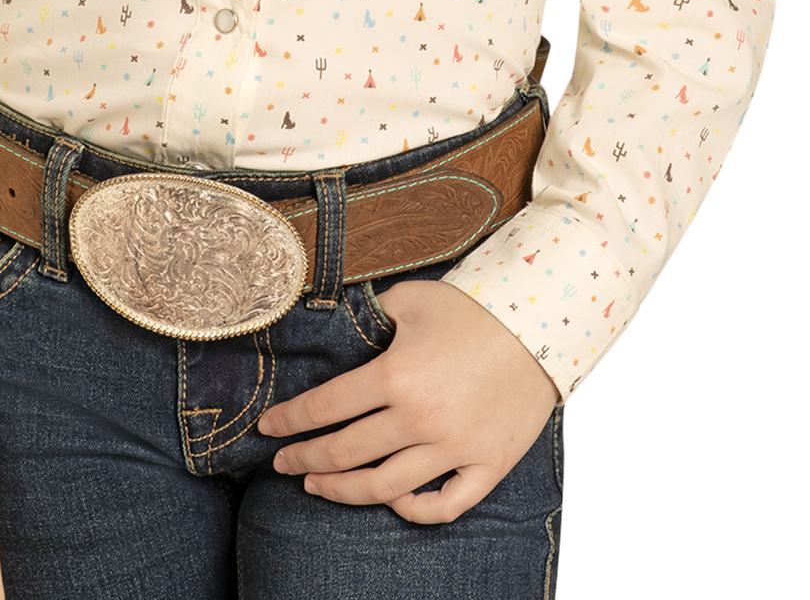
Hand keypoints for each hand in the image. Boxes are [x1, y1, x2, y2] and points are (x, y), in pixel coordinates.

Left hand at [256, 277, 559, 525]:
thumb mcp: (412, 299)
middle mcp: (419, 418)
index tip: (267, 429)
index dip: (290, 421)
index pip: (326, 407)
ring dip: (342, 489)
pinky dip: (413, 510)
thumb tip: (337, 324)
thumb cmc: (472, 307)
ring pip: (384, 487)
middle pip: (346, 452)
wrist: (542, 324)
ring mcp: (454, 448)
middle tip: (281, 463)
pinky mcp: (486, 465)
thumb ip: (370, 314)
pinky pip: (444, 505)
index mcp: (396, 375)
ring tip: (316, 484)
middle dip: (305, 458)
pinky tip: (391, 500)